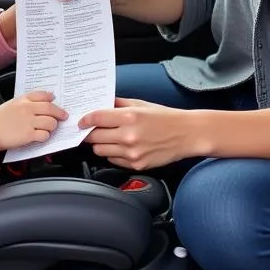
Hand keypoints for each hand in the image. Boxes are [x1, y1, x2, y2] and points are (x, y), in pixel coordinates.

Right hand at [0, 91, 67, 150]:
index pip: (42, 95)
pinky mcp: (29, 135)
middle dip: (60, 113)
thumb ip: (25, 102)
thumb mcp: (10, 104)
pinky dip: (45, 137)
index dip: (51, 98)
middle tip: (63, 117)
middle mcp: (28, 109)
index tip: (55, 101)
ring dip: (52, 127)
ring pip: (51, 122)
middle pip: (51, 108)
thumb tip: (42, 102)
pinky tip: (41, 137)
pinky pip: (45, 135)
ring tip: (48, 129)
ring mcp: (29, 122)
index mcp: (23, 100)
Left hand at [79, 97, 200, 169]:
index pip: (96, 118)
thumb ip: (119, 104)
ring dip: (101, 144)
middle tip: (91, 130)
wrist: (187, 134)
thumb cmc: (166, 118)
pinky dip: (113, 154)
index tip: (81, 121)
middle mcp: (129, 136)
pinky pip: (113, 160)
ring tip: (109, 138)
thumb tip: (101, 104)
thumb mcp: (142, 104)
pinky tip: (122, 147)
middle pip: (94, 137)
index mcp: (130, 117)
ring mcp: (132, 153)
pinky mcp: (136, 165)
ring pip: (100, 151)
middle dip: (90, 133)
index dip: (85, 120)